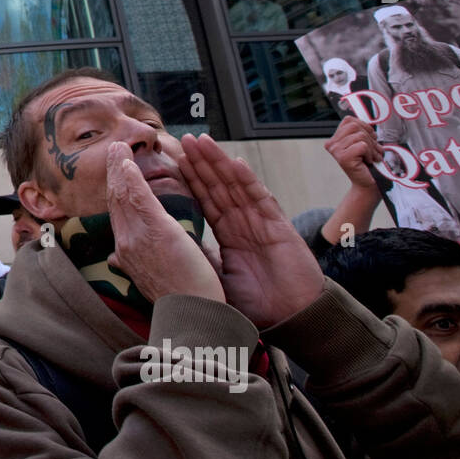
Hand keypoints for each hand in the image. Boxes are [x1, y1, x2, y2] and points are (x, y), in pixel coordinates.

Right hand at [106, 142, 224, 303]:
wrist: (192, 317)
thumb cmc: (179, 300)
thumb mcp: (150, 279)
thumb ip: (132, 264)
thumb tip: (113, 260)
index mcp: (128, 254)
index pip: (118, 215)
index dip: (116, 191)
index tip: (116, 173)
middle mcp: (126, 244)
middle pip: (115, 202)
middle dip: (113, 174)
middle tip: (113, 150)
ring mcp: (137, 238)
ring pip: (122, 196)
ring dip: (119, 169)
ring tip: (118, 148)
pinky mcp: (156, 232)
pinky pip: (139, 199)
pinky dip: (131, 179)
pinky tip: (127, 163)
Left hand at [178, 134, 324, 327]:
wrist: (291, 318)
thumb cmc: (258, 304)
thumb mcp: (217, 279)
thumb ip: (200, 258)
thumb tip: (168, 248)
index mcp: (229, 235)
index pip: (205, 201)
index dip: (191, 180)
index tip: (173, 161)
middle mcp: (243, 224)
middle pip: (218, 187)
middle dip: (201, 163)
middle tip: (183, 140)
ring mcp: (260, 222)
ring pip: (235, 186)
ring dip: (218, 162)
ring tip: (202, 141)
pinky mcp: (278, 226)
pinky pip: (260, 198)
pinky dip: (247, 180)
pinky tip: (235, 163)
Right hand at [325, 115, 382, 190]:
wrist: (368, 184)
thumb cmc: (368, 165)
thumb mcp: (363, 143)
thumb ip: (360, 131)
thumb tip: (366, 120)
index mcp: (335, 139)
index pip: (349, 120)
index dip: (364, 127)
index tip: (369, 140)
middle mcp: (332, 144)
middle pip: (355, 126)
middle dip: (369, 137)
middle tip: (372, 150)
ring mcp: (336, 151)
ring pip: (360, 136)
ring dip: (371, 147)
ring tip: (371, 157)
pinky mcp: (343, 158)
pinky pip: (362, 145)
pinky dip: (370, 153)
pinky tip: (367, 161)